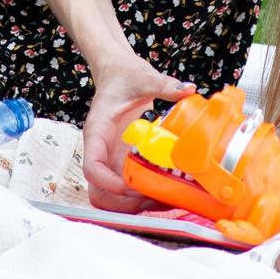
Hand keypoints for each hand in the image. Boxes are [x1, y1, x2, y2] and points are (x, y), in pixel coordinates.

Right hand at [80, 54, 195, 211]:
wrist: (117, 73)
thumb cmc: (123, 76)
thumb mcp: (143, 77)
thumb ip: (163, 85)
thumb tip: (187, 90)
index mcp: (98, 132)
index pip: (92, 168)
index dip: (109, 184)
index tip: (132, 187)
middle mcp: (101, 151)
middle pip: (98, 192)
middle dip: (123, 204)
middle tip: (152, 197)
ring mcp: (111, 160)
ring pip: (110, 197)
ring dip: (132, 205)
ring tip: (162, 199)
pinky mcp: (123, 162)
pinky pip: (126, 189)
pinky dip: (141, 197)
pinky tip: (164, 191)